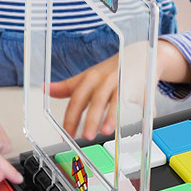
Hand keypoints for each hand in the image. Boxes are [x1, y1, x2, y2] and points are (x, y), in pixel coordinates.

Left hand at [49, 40, 190, 139]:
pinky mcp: (144, 85)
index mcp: (91, 78)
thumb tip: (45, 89)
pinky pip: (144, 99)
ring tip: (107, 130)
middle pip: (97, 100)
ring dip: (113, 115)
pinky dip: (145, 111)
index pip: (77, 100)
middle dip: (91, 118)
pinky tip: (143, 122)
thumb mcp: (88, 76)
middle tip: (86, 137)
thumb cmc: (111, 70)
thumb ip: (68, 86)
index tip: (66, 136)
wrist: (139, 54)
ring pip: (119, 99)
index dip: (71, 118)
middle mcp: (107, 79)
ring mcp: (126, 81)